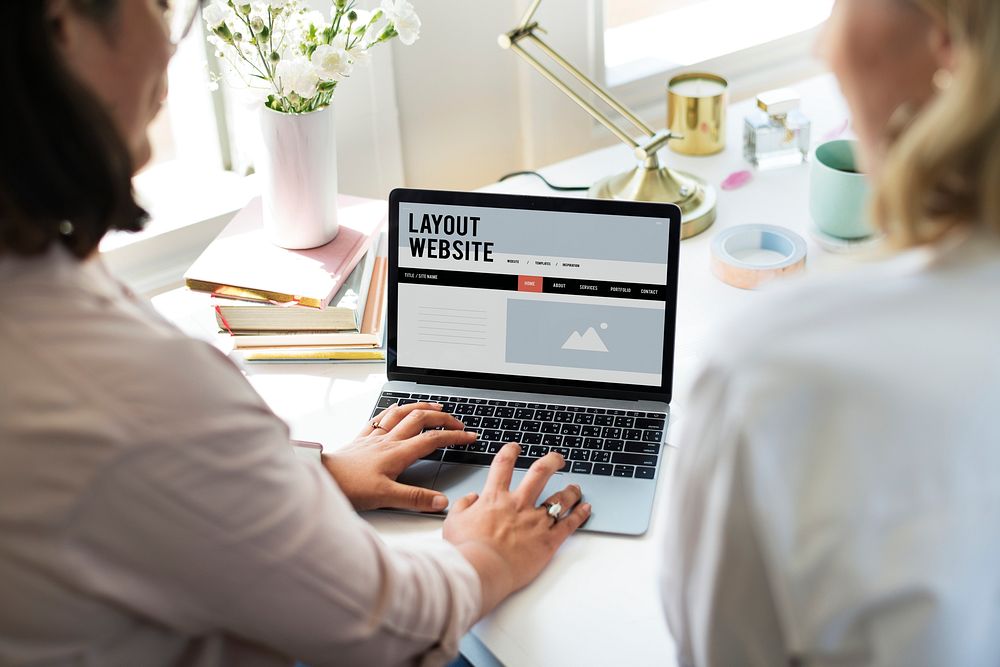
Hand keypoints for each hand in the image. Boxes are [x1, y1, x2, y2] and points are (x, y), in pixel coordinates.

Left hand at [323, 402, 475, 511]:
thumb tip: (441, 502)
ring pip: (401, 413)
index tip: (470, 436)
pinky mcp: (361, 439)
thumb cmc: (349, 486)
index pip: (433, 440)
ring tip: (434, 406)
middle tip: (457, 422)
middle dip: (442, 418)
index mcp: (397, 453)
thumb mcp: (385, 497)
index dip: (454, 436)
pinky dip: (393, 410)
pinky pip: (380, 418)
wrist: (322, 476)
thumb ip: (415, 498)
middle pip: (420, 420)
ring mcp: (374, 437)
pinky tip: (395, 408)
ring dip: (420, 407)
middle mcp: (388, 440)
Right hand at [442, 443, 591, 615]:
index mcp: (495, 498)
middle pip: (540, 473)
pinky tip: (585, 508)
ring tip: (575, 487)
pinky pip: (569, 524)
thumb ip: (464, 505)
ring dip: (570, 490)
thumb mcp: (454, 522)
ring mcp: (535, 521)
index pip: (503, 465)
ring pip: (559, 498)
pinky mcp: (548, 541)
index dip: (510, 452)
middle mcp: (518, 504)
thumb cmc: (467, 550)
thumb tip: (472, 497)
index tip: (515, 448)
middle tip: (557, 458)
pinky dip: (580, 514)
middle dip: (551, 462)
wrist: (481, 570)